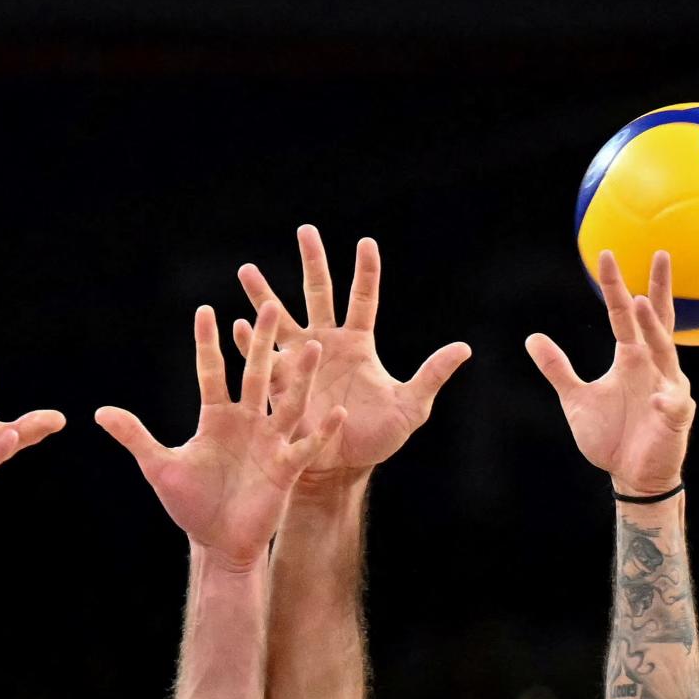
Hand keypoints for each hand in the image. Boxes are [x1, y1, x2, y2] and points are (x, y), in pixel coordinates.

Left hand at [97, 304, 346, 560]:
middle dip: (261, 343)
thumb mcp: (160, 468)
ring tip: (311, 346)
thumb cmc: (191, 505)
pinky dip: (321, 432)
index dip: (207, 344)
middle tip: (270, 305)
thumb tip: (100, 412)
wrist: (219, 543)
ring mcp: (269, 442)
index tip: (205, 310)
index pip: (211, 373)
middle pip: (255, 375)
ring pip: (287, 402)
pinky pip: (306, 447)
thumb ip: (135, 437)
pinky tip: (337, 413)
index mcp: (216, 417)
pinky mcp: (286, 468)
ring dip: (299, 377)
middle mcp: (247, 422)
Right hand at [234, 226, 469, 488]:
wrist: (341, 468)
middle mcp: (326, 344)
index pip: (363, 299)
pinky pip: (260, 360)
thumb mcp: (411, 408)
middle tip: (306, 230)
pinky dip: (246, 344)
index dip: (366, 272)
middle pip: (317, 294)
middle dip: (312, 262)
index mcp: (357, 344)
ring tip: (246, 270)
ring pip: (279, 321)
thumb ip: (432, 375)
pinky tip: (234, 325)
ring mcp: (299, 363)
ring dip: (264, 297)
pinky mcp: (280, 386)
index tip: (366, 243)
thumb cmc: (377, 438)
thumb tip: (464, 347)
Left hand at [525, 249, 695, 497]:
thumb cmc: (610, 435)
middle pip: (656, 321)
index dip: (617, 287)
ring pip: (664, 352)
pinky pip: (671, 405)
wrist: (631, 474)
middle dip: (656, 288)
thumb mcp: (576, 398)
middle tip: (657, 254)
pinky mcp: (675, 417)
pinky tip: (657, 398)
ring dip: (654, 329)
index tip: (608, 256)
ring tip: (641, 305)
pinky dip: (665, 400)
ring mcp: (668, 388)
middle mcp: (654, 365)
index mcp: (632, 358)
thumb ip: (557, 368)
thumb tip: (532, 338)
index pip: (626, 315)